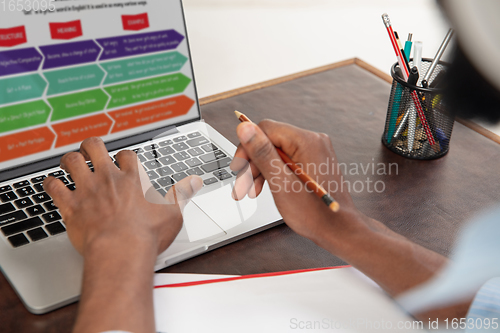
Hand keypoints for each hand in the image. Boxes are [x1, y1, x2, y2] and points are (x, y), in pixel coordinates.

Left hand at [43, 137, 202, 255]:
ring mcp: (87, 190)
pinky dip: (51, 184)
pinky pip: (54, 187)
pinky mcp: (71, 205)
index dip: (124, 156)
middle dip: (92, 145)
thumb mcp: (173, 212)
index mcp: (132, 178)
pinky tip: (52, 184)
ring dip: (70, 159)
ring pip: (72, 161)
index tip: (124, 161)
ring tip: (70, 161)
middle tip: (91, 149)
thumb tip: (194, 182)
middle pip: (95, 147)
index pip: (127, 155)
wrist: (121, 250)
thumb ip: (181, 193)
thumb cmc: (146, 234)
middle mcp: (108, 178)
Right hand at [230, 120, 361, 244]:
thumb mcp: (281, 182)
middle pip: (270, 140)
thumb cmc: (314, 213)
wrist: (337, 230)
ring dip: (260, 169)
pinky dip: (273, 172)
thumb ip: (262, 152)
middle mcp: (313, 141)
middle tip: (242, 184)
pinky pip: (286, 159)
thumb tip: (245, 127)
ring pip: (276, 151)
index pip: (266, 129)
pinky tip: (265, 187)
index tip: (239, 168)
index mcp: (307, 141)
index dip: (248, 148)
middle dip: (253, 162)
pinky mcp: (313, 161)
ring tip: (251, 190)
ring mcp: (314, 151)